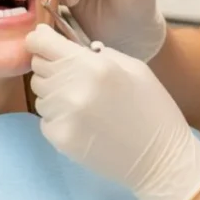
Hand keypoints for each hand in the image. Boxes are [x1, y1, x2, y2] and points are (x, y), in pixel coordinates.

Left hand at [26, 24, 199, 199]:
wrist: (161, 159)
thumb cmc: (152, 110)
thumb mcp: (134, 68)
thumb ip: (98, 54)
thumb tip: (66, 46)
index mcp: (94, 66)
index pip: (43, 43)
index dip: (38, 40)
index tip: (41, 42)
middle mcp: (73, 88)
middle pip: (38, 67)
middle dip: (51, 67)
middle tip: (76, 78)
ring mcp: (64, 116)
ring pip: (40, 94)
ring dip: (54, 94)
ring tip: (85, 104)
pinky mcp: (60, 139)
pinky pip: (45, 119)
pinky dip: (58, 118)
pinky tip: (83, 123)